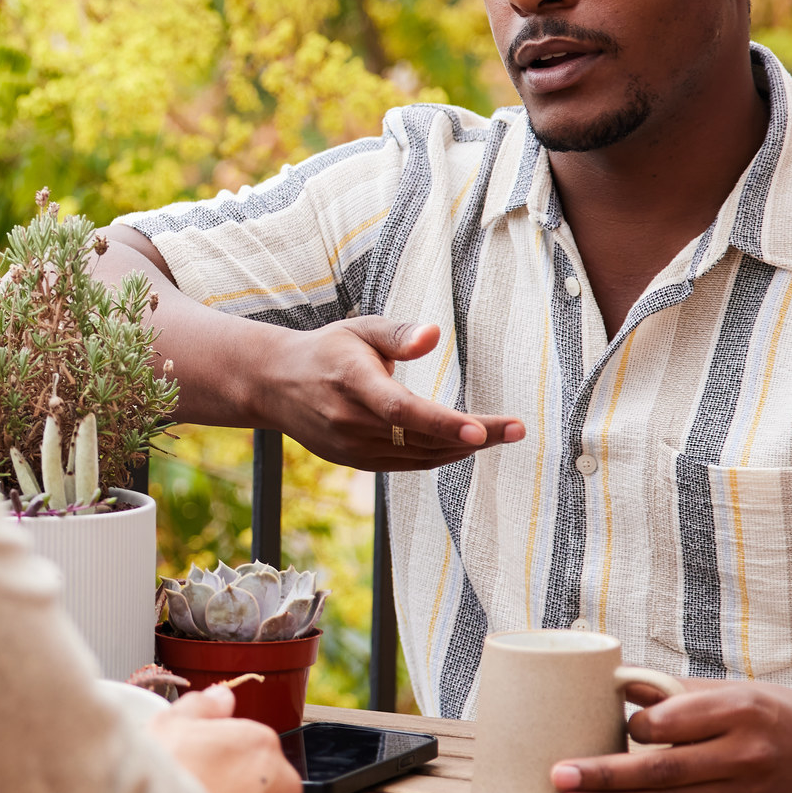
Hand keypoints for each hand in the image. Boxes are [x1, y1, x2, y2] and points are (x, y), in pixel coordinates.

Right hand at [149, 690, 299, 792]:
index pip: (243, 739)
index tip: (191, 760)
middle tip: (190, 789)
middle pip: (254, 777)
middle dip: (229, 782)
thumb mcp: (170, 724)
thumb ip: (202, 705)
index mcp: (262, 743)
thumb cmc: (164, 782)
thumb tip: (221, 696)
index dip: (212, 749)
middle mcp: (281, 785)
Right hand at [246, 317, 526, 470]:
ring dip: (460, 448)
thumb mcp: (359, 329)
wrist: (274, 385)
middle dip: (474, 435)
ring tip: (498, 434)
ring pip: (417, 456)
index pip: (403, 409)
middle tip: (517, 428)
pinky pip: (405, 463)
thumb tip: (434, 335)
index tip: (483, 431)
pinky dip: (437, 455)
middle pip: (421, 436)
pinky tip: (461, 444)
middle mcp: (349, 420)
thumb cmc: (327, 350)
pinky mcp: (354, 461)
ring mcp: (351, 447)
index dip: (444, 423)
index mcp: (352, 381)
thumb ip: (399, 334)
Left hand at [552, 681, 791, 792]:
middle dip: (606, 778)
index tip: (608, 727)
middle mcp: (746, 754)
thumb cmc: (768, 711)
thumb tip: (610, 682)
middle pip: (664, 770)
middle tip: (558, 778)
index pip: (673, 722)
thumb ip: (672, 692)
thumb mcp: (729, 690)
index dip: (635, 728)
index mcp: (739, 709)